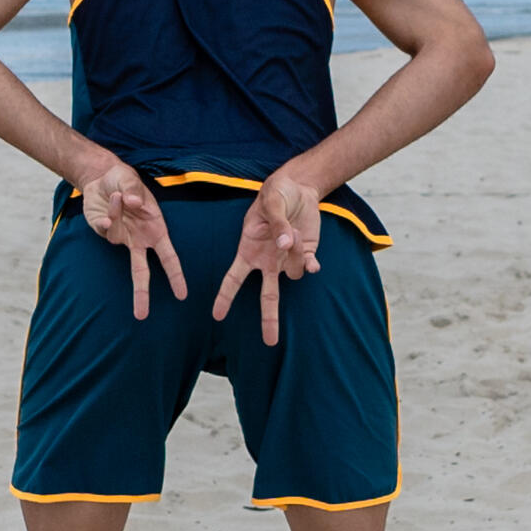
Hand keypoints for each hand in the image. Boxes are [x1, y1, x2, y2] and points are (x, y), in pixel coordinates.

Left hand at [74, 151, 184, 319]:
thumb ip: (134, 191)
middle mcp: (140, 239)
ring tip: (116, 196)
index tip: (182, 295)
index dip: (176, 276)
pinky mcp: (104, 233)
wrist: (101, 178)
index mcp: (156, 229)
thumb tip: (135, 204)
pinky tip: (109, 201)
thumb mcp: (131, 181)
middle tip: (142, 316)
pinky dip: (105, 217)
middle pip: (142, 272)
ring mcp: (121, 237)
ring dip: (115, 216)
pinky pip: (104, 231)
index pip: (169, 258)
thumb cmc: (124, 180)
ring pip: (117, 242)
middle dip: (142, 294)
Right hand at [218, 172, 324, 344]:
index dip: (225, 296)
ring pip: (293, 273)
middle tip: (269, 342)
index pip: (234, 278)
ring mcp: (287, 259)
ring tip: (293, 230)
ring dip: (295, 256)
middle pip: (267, 295)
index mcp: (249, 250)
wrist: (299, 188)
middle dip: (269, 319)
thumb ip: (278, 224)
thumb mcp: (272, 202)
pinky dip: (311, 265)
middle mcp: (267, 260)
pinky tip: (314, 262)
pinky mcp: (306, 253)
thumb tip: (284, 245)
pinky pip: (309, 268)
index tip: (217, 316)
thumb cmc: (276, 193)